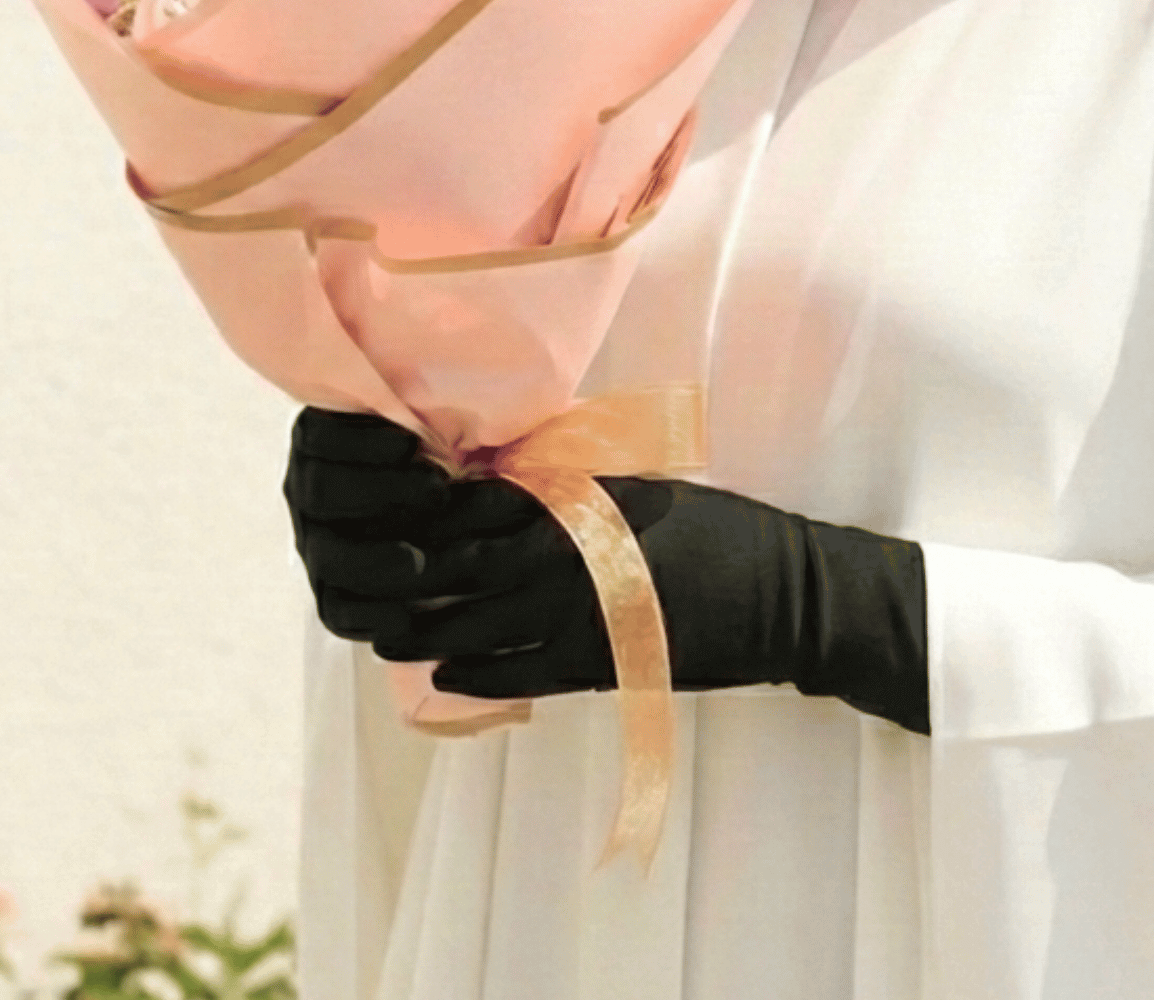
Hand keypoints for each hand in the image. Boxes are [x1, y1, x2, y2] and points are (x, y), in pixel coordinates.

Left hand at [286, 410, 929, 735]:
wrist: (780, 593)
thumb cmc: (715, 527)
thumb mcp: (639, 485)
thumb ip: (570, 483)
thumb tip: (502, 477)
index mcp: (576, 499)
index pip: (474, 504)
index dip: (424, 513)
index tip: (391, 512)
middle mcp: (566, 553)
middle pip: (457, 566)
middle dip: (408, 573)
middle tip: (373, 575)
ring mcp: (577, 614)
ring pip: (471, 626)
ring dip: (425, 629)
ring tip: (396, 628)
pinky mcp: (596, 665)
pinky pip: (512, 675)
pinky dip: (470, 675)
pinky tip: (445, 674)